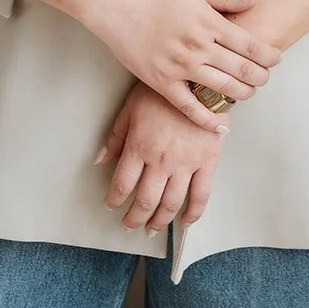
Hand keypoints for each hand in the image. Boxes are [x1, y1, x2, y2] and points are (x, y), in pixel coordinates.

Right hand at [86, 0, 281, 131]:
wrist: (113, 2)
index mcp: (208, 22)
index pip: (250, 45)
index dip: (268, 55)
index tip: (277, 58)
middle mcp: (198, 48)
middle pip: (242, 70)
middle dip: (260, 77)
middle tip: (265, 77)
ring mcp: (180, 68)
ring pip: (222, 90)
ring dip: (242, 94)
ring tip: (248, 92)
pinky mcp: (161, 82)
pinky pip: (189, 107)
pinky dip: (208, 119)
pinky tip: (221, 124)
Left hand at [95, 83, 223, 233]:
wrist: (200, 80)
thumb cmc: (164, 91)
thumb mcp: (132, 107)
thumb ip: (116, 136)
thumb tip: (101, 160)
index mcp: (140, 146)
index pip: (122, 184)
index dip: (114, 200)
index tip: (112, 206)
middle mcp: (162, 160)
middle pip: (145, 201)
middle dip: (134, 218)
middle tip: (130, 224)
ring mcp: (186, 164)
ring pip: (170, 204)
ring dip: (159, 221)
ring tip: (152, 228)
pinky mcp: (208, 163)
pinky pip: (200, 196)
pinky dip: (192, 214)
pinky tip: (184, 222)